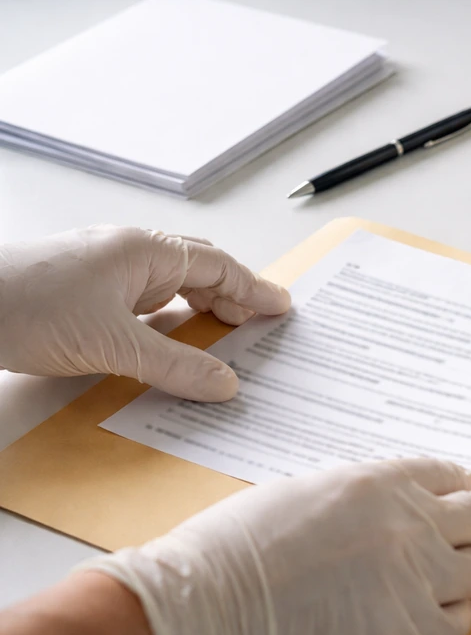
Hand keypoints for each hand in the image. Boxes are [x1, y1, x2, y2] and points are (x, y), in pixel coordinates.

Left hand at [0, 224, 290, 400]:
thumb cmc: (26, 306)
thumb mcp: (113, 344)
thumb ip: (175, 366)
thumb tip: (225, 384)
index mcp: (144, 250)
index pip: (217, 267)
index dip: (254, 288)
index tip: (282, 307)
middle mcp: (129, 255)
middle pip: (199, 271)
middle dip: (232, 296)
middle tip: (260, 325)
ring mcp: (107, 273)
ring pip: (171, 288)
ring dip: (200, 310)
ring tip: (225, 338)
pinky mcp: (87, 295)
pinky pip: (144, 305)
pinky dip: (169, 323)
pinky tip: (172, 344)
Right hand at [81, 458, 470, 634]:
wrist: (206, 614)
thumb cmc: (233, 549)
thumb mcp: (303, 492)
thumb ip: (359, 496)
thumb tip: (382, 506)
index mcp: (381, 482)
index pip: (453, 475)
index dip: (456, 490)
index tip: (454, 501)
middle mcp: (412, 524)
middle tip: (461, 537)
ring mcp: (418, 580)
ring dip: (465, 572)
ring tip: (439, 581)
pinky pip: (462, 621)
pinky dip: (448, 618)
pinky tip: (423, 617)